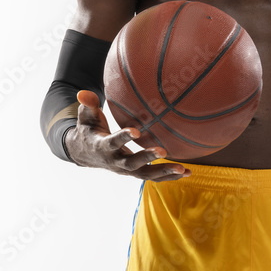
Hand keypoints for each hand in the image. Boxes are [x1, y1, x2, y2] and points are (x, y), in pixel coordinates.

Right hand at [64, 90, 191, 179]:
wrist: (85, 153)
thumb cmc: (88, 130)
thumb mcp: (86, 118)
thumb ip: (87, 106)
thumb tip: (83, 93)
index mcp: (103, 147)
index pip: (113, 142)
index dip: (124, 137)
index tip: (136, 131)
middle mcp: (115, 162)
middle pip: (132, 164)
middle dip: (147, 158)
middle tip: (163, 151)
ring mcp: (126, 170)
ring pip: (145, 175)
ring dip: (164, 172)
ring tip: (182, 169)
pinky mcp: (135, 172)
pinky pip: (153, 177)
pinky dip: (169, 176)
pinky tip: (188, 172)